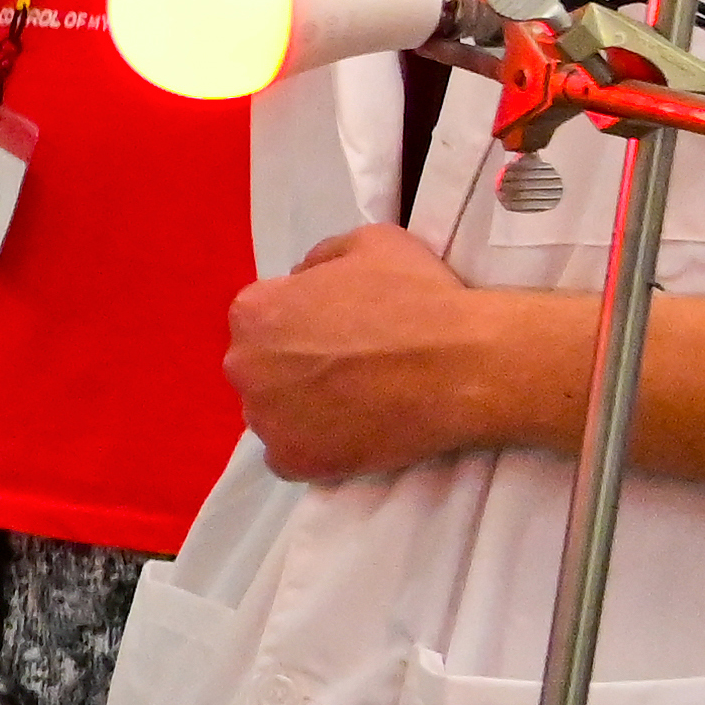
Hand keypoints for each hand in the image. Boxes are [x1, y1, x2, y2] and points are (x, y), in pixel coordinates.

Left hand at [224, 225, 547, 483]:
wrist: (460, 365)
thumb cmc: (415, 297)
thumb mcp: (368, 242)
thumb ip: (321, 258)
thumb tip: (301, 276)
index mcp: (254, 311)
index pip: (262, 317)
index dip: (300, 322)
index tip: (336, 330)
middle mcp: (244, 366)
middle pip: (261, 366)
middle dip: (293, 365)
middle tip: (345, 367)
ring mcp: (265, 419)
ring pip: (272, 413)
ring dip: (300, 408)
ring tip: (354, 401)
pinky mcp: (291, 461)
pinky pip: (287, 456)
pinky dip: (312, 448)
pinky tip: (348, 433)